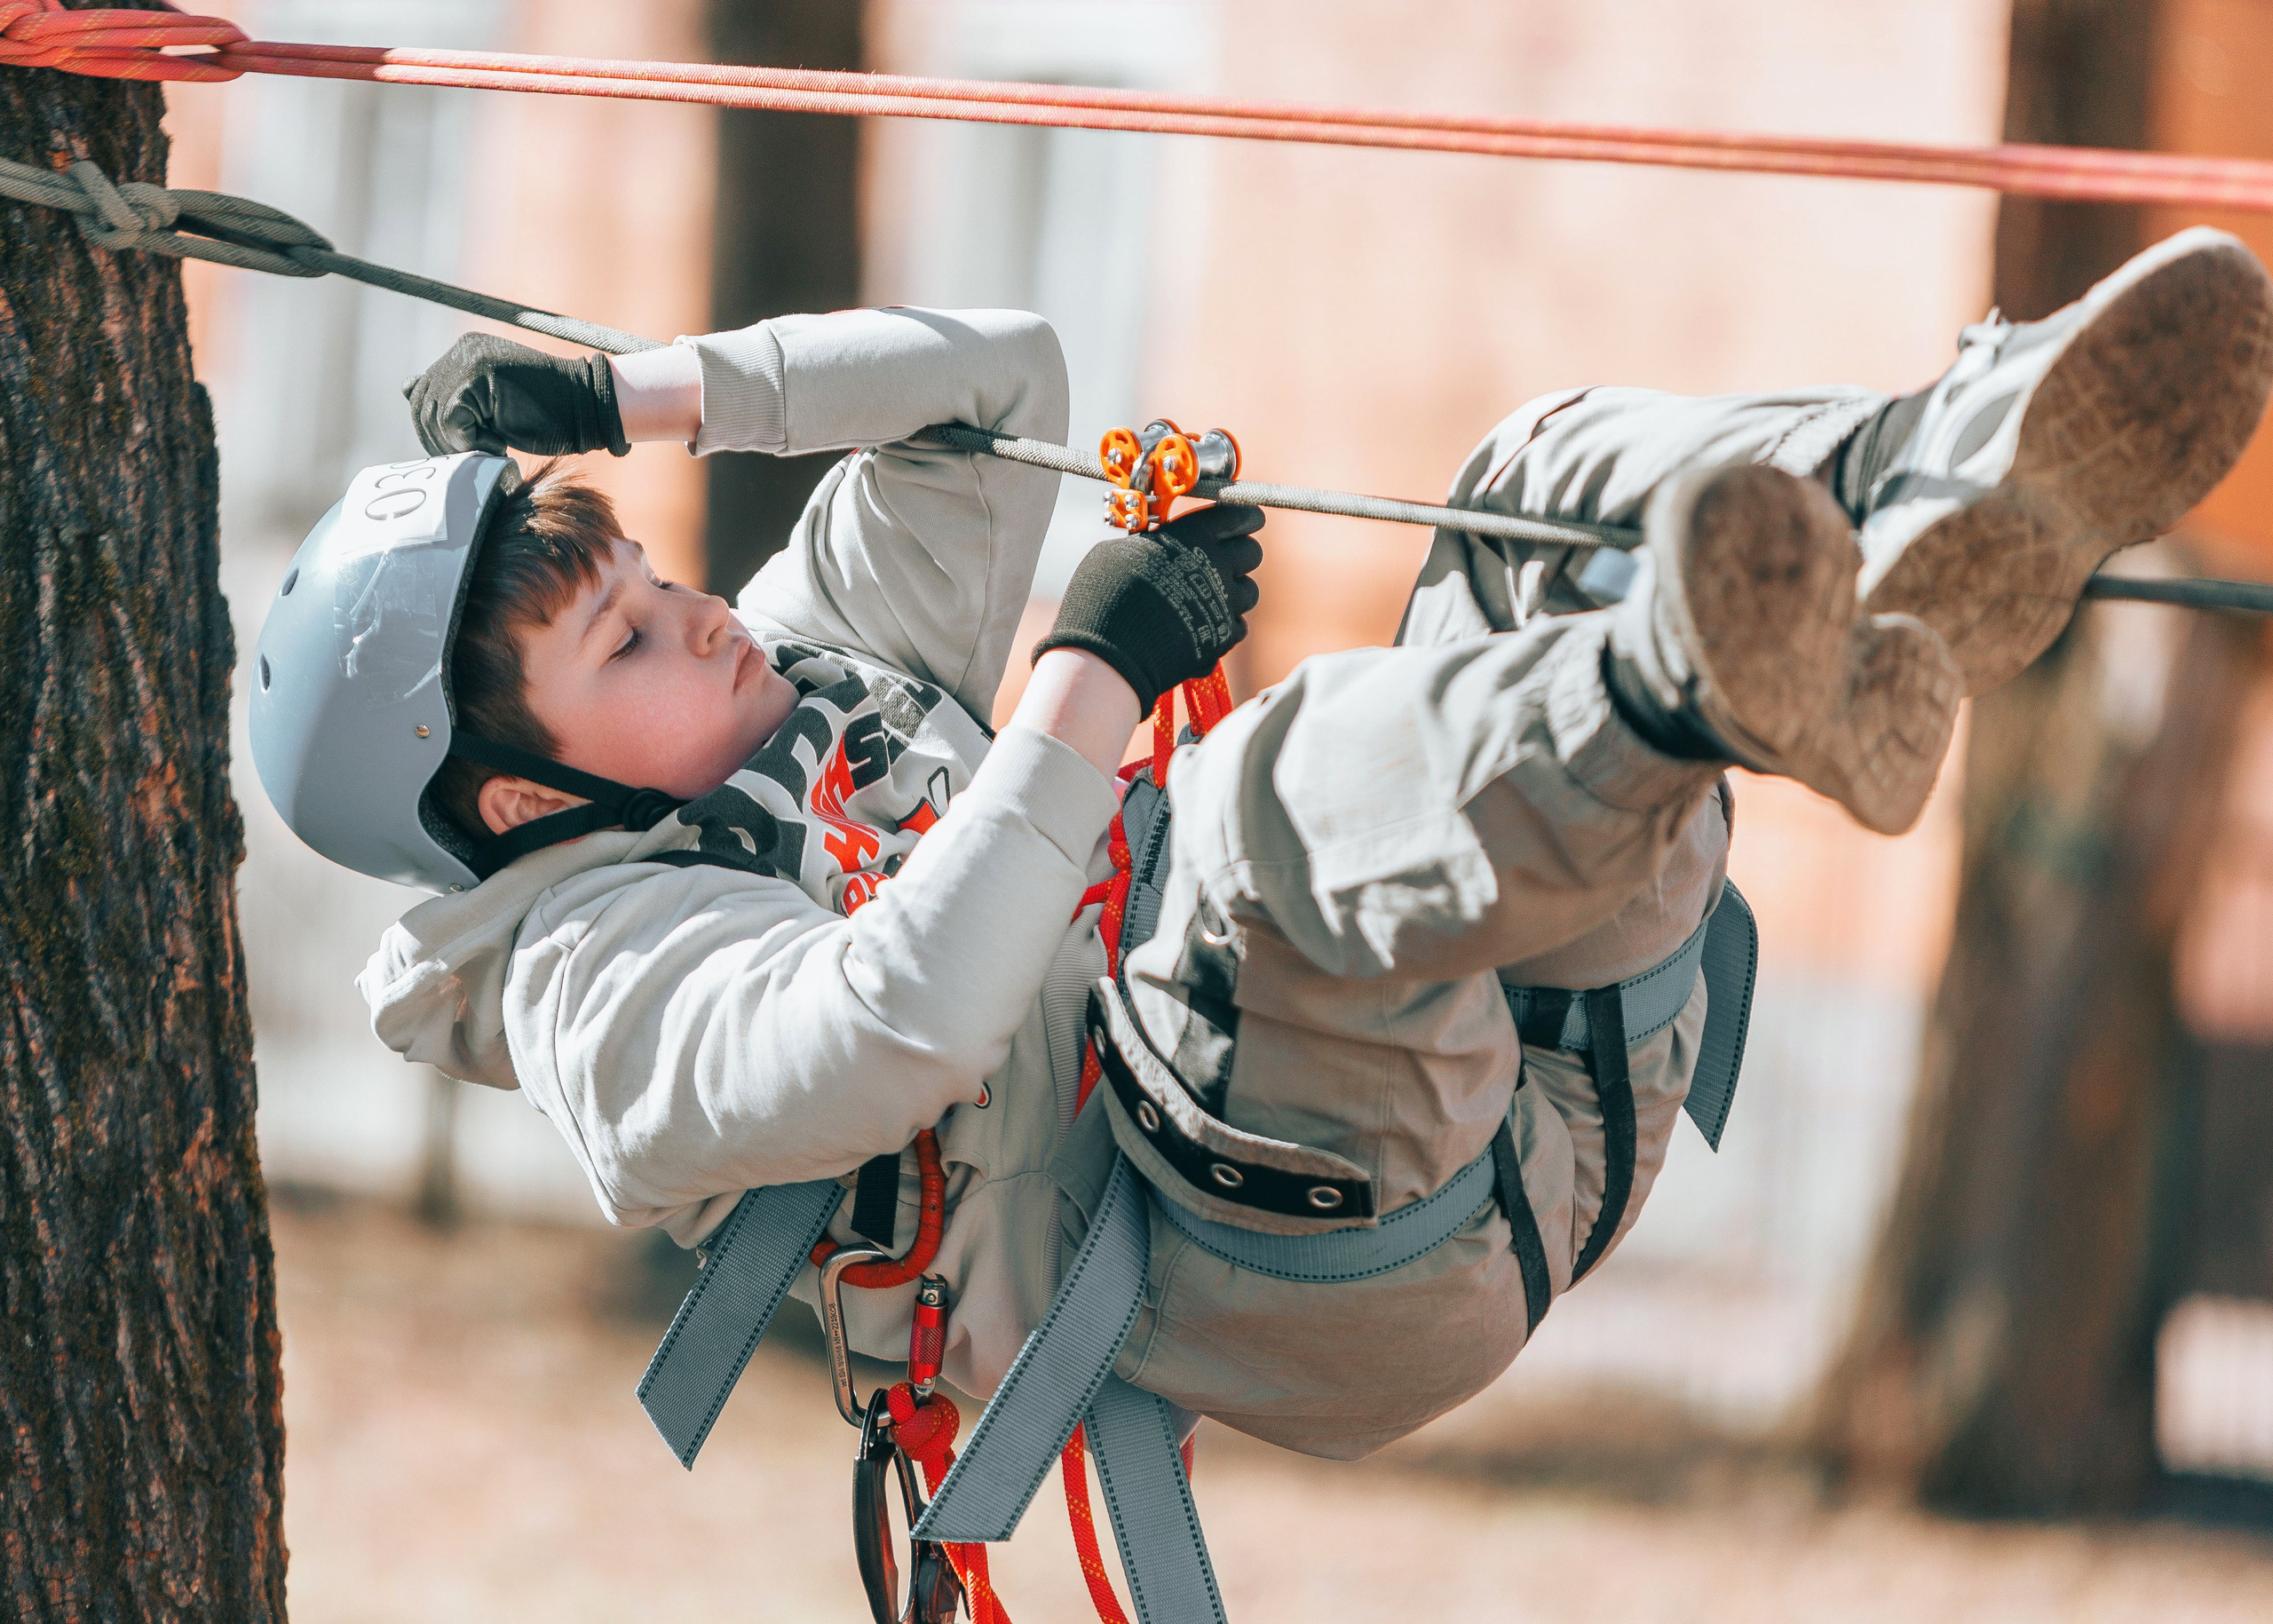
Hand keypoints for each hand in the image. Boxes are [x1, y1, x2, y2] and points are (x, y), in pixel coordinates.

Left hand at [403, 334, 628, 456]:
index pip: (422, 395)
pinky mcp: (479, 375)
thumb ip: (451, 396)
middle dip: (442, 441)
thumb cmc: (547, 415)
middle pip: (421, 405)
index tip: (467, 447)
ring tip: (493, 447)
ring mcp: (469, 360)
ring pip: (434, 414)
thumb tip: (405, 387)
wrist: (588, 409)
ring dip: (460, 444)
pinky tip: (499, 443)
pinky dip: (471, 441)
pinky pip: (452, 419)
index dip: (436, 431)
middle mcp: (461, 351)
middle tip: (479, 453)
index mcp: (462, 354)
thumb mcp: (490, 406)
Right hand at [1033, 503, 1264, 712]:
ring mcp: (1226, 603)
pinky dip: (1223, 626)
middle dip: (1239, 554)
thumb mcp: (1122, 551)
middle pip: (1252, 552)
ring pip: (1249, 591)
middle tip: (1218, 560)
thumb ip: (1151, 545)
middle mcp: (1219, 565)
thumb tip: (1151, 546)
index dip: (1243, 517)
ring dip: (1232, 592)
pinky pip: (1238, 626)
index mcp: (1195, 535)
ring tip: (1205, 598)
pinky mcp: (1224, 637)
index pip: (1240, 515)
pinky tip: (1199, 626)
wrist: (1112, 649)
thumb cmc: (1106, 593)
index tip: (1242, 520)